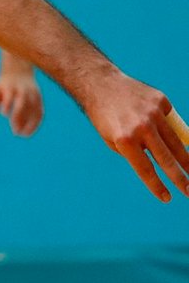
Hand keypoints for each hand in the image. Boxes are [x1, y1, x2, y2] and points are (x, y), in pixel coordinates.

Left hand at [0, 65, 42, 136]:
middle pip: (22, 104)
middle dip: (19, 118)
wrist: (19, 72)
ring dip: (30, 124)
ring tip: (23, 135)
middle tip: (15, 132)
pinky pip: (40, 113)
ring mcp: (33, 95)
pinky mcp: (39, 100)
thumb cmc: (3, 86)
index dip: (7, 107)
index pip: (9, 97)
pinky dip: (36, 124)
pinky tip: (28, 133)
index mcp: (11, 87)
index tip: (4, 115)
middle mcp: (23, 91)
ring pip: (34, 110)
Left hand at [81, 74, 188, 202]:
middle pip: (166, 159)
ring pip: (176, 141)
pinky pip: (171, 121)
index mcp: (124, 139)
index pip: (145, 169)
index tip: (167, 198)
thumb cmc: (105, 117)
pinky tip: (163, 128)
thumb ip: (134, 151)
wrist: (101, 85)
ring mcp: (153, 113)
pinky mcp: (161, 101)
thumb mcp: (111, 139)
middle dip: (180, 178)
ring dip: (186, 159)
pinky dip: (170, 128)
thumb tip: (159, 162)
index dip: (157, 185)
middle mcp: (141, 127)